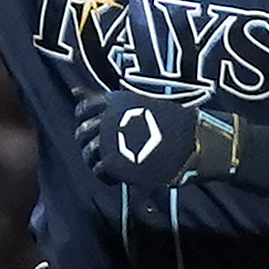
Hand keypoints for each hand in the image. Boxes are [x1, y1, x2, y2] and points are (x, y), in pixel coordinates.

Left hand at [76, 88, 237, 189]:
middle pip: (83, 133)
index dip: (86, 121)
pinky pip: (100, 170)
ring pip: (89, 153)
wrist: (195, 141)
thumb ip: (106, 101)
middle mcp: (111, 117)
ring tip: (112, 165)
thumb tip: (74, 90)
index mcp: (117, 101)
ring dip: (96, 161)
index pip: (84, 109)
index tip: (97, 129)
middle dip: (89, 143)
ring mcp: (113, 139)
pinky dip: (106, 176)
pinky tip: (118, 177)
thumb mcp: (140, 102)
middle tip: (106, 150)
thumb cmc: (172, 123)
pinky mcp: (118, 161)